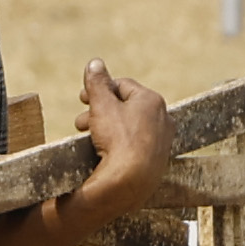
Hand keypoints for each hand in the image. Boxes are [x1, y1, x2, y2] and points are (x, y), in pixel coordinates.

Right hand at [77, 62, 171, 187]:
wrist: (130, 181)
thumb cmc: (118, 140)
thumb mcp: (101, 105)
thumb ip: (97, 83)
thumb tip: (95, 63)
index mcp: (151, 100)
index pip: (122, 86)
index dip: (99, 90)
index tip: (82, 99)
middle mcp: (163, 118)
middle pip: (126, 107)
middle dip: (100, 112)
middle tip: (81, 123)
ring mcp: (162, 141)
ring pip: (130, 127)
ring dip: (107, 129)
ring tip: (90, 138)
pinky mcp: (158, 161)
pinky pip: (135, 146)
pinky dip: (119, 145)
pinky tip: (106, 153)